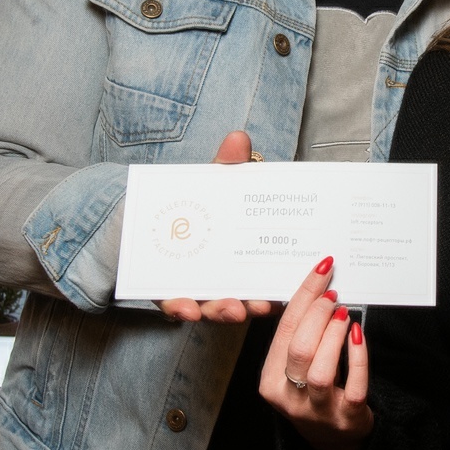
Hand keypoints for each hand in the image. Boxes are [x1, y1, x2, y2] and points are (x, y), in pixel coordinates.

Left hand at [156, 131, 275, 322]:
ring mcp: (202, 291)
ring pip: (216, 309)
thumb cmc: (200, 209)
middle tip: (264, 304)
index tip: (294, 286)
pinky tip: (185, 309)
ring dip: (225, 311)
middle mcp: (231, 281)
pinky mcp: (172, 296)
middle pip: (249, 298)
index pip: (269, 274)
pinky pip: (177, 308)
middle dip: (257, 303)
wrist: (155, 221)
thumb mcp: (215, 186)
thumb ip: (227, 167)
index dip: (283, 284)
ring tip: (231, 309)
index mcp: (248, 258)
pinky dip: (182, 309)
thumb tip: (238, 138)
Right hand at [258, 261, 371, 449]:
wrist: (334, 439)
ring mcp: (318, 411)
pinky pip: (354, 386)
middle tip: (334, 296)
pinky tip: (359, 336)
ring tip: (345, 315)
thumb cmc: (314, 393)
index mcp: (270, 380)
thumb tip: (319, 289)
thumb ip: (301, 336)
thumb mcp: (296, 368)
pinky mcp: (347, 418)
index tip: (322, 271)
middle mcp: (289, 397)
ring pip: (320, 370)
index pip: (284, 330)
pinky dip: (358, 357)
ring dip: (334, 336)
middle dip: (318, 315)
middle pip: (298, 349)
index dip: (304, 296)